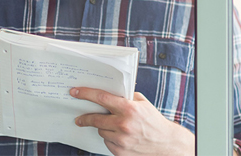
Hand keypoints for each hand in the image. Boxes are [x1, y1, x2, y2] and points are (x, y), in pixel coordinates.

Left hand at [71, 87, 194, 155]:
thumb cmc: (154, 121)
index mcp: (129, 109)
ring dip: (104, 128)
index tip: (74, 92)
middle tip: (80, 118)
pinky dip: (111, 139)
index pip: (101, 98)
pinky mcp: (120, 152)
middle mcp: (124, 124)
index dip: (85, 94)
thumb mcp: (142, 103)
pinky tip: (121, 137)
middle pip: (95, 119)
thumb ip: (125, 96)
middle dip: (86, 118)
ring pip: (101, 131)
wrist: (166, 144)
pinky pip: (107, 142)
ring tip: (116, 127)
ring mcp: (122, 140)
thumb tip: (107, 90)